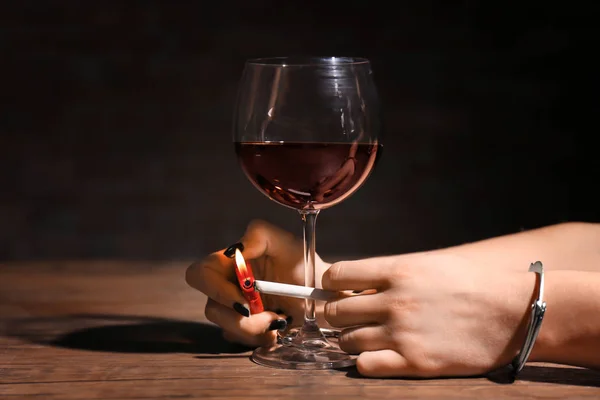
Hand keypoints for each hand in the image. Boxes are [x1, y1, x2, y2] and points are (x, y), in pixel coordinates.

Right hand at [186, 220, 325, 346]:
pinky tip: (280, 328)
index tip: (246, 302)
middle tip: (268, 318)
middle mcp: (228, 286)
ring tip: (281, 321)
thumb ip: (260, 234)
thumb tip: (235, 251)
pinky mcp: (245, 331)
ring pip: (227, 328)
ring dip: (255, 328)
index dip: (217, 291)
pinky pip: (241, 341)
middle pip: (211, 308)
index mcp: (232, 263)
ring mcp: (234, 311)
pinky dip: (261, 337)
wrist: (323, 296)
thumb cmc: (304, 266)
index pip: (201, 274)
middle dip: (238, 319)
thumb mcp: (288, 243)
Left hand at [322, 252, 535, 377]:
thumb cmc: (472, 284)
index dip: (331, 285)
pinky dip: (366, 361)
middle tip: (351, 318)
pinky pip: (365, 366)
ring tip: (370, 337)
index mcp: (397, 271)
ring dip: (352, 340)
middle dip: (337, 315)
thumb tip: (354, 287)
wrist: (513, 313)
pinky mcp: (415, 363)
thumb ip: (389, 276)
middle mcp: (394, 301)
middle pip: (334, 312)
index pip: (337, 276)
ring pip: (346, 341)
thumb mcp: (427, 266)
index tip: (336, 291)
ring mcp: (402, 334)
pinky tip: (380, 355)